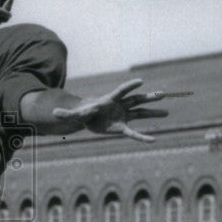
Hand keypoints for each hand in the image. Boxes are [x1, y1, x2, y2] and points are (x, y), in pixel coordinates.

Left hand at [52, 78, 168, 142]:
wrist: (87, 117)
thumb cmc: (81, 113)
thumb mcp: (73, 114)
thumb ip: (66, 114)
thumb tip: (53, 113)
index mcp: (109, 100)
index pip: (121, 92)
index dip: (130, 87)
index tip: (141, 81)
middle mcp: (119, 106)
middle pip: (136, 100)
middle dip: (149, 98)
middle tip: (163, 94)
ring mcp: (123, 115)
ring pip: (140, 112)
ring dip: (153, 112)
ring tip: (167, 111)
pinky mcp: (122, 126)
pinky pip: (134, 132)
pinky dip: (142, 137)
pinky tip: (153, 140)